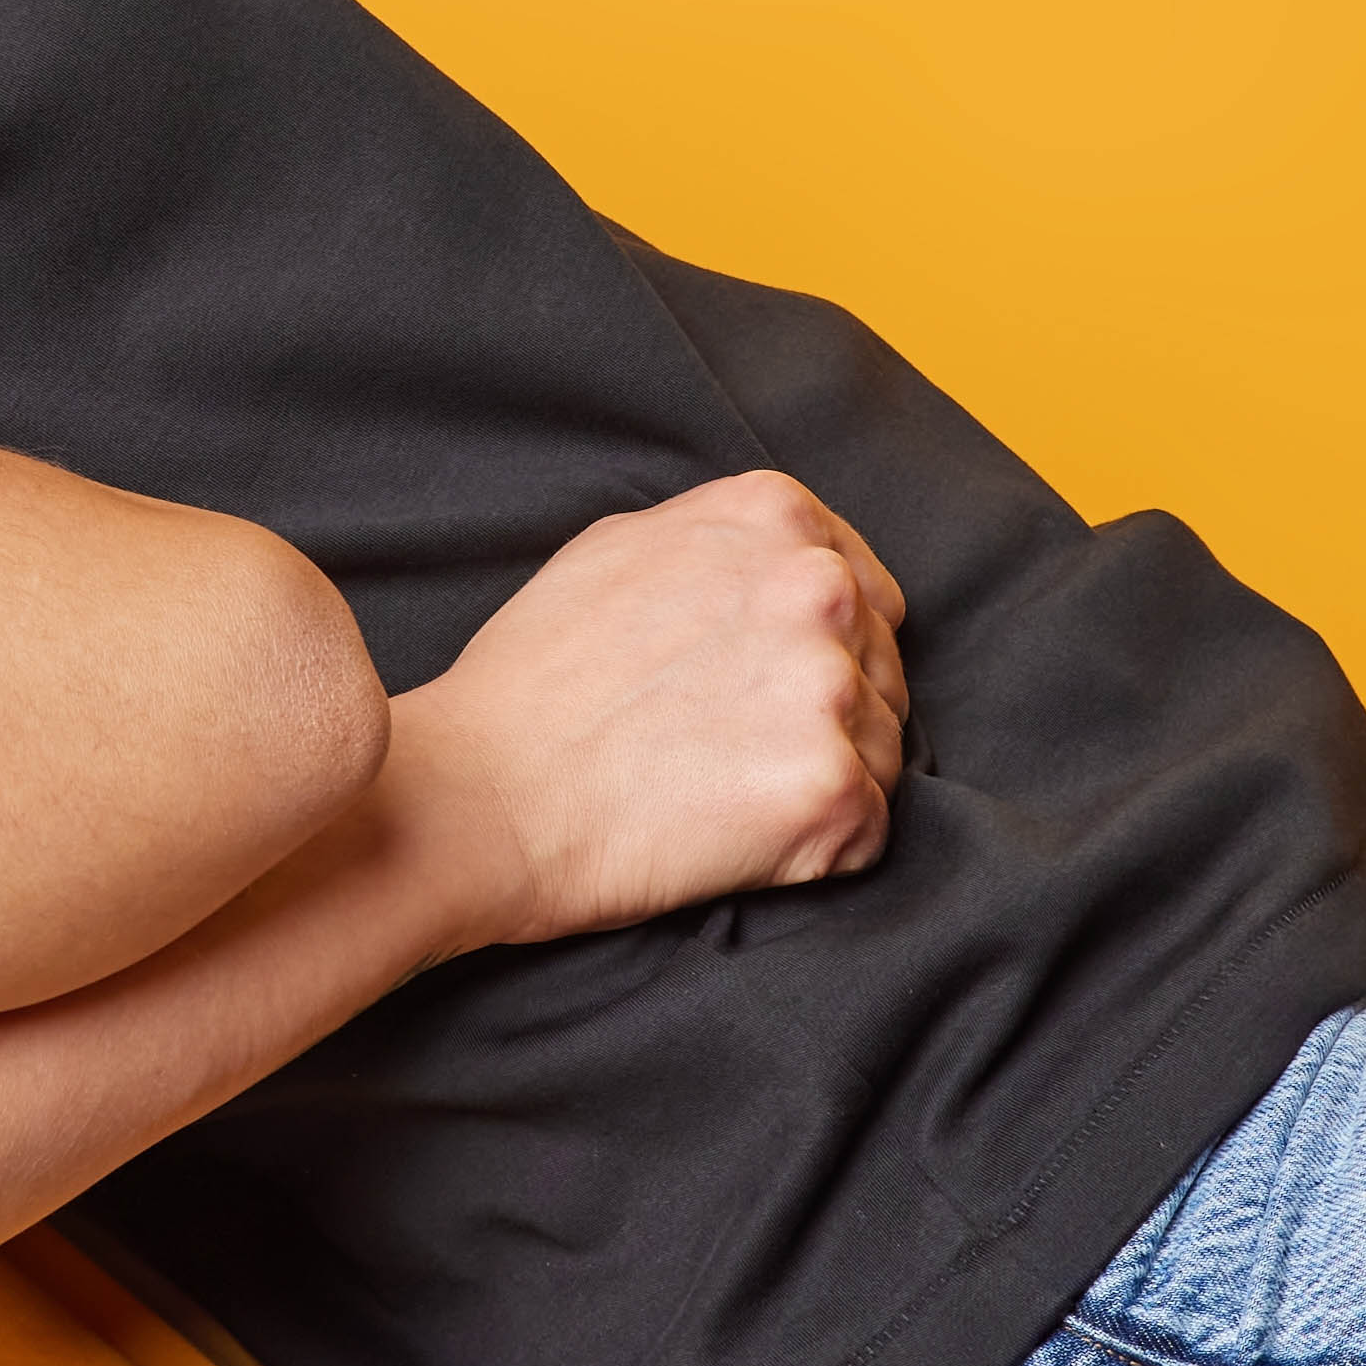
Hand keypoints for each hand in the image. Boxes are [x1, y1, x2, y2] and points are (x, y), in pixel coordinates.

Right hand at [387, 471, 907, 948]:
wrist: (482, 796)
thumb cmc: (532, 683)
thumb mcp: (621, 547)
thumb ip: (724, 544)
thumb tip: (781, 563)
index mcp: (774, 517)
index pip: (865, 588)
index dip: (821, 648)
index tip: (766, 688)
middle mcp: (818, 588)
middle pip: (882, 666)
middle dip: (828, 711)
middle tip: (732, 750)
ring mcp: (830, 689)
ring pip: (883, 748)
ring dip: (823, 779)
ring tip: (721, 794)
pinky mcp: (832, 790)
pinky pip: (870, 830)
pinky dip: (817, 848)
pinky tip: (735, 837)